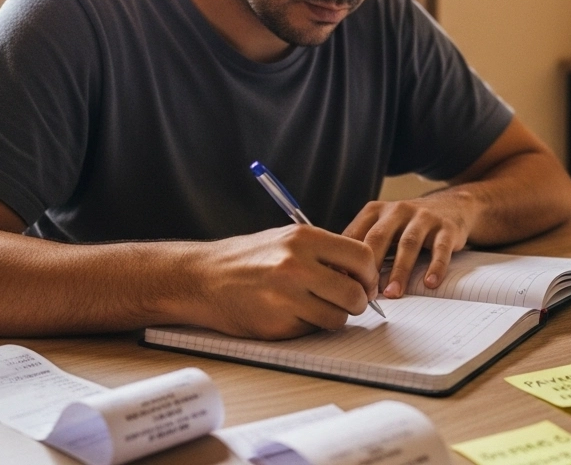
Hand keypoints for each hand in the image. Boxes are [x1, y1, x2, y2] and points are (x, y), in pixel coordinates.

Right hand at [184, 224, 377, 339]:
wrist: (201, 278)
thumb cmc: (245, 259)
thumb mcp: (286, 240)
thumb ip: (324, 253)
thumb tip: (361, 275)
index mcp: (304, 239)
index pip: (361, 257)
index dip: (369, 275)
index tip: (366, 283)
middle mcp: (297, 265)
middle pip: (354, 293)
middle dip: (357, 302)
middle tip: (348, 302)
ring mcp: (286, 296)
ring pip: (337, 318)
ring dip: (333, 317)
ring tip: (315, 307)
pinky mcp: (276, 324)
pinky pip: (311, 331)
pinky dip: (308, 327)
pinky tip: (290, 314)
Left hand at [343, 194, 471, 298]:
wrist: (451, 206)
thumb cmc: (408, 225)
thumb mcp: (383, 227)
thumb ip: (363, 246)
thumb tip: (339, 277)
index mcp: (376, 211)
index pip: (356, 236)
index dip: (347, 262)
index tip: (343, 286)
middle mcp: (398, 210)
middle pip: (379, 237)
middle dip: (370, 267)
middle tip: (365, 294)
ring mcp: (424, 217)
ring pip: (408, 244)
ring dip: (399, 271)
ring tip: (393, 294)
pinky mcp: (447, 228)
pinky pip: (441, 249)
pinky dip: (436, 267)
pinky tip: (430, 283)